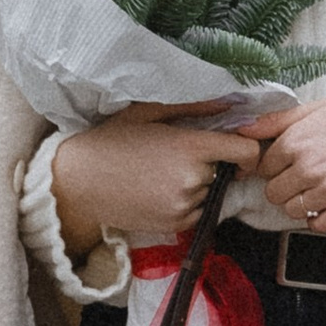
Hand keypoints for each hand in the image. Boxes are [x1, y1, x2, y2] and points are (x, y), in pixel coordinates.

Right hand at [51, 103, 261, 260]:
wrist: (77, 181)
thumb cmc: (111, 140)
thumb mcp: (148, 112)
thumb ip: (194, 106)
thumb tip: (231, 101)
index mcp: (190, 147)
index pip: (246, 151)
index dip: (247, 148)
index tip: (235, 147)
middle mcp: (193, 179)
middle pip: (225, 171)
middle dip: (210, 164)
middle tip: (176, 157)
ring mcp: (184, 205)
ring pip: (210, 192)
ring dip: (197, 185)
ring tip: (160, 174)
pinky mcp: (175, 225)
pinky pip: (198, 212)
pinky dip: (186, 203)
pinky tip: (157, 191)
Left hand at [255, 93, 325, 236]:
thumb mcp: (314, 110)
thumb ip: (276, 121)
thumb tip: (243, 129)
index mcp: (296, 143)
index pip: (264, 168)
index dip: (275, 167)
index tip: (288, 163)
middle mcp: (310, 168)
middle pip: (274, 193)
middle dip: (284, 186)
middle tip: (303, 176)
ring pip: (293, 211)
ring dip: (302, 203)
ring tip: (319, 187)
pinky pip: (318, 225)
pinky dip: (321, 218)